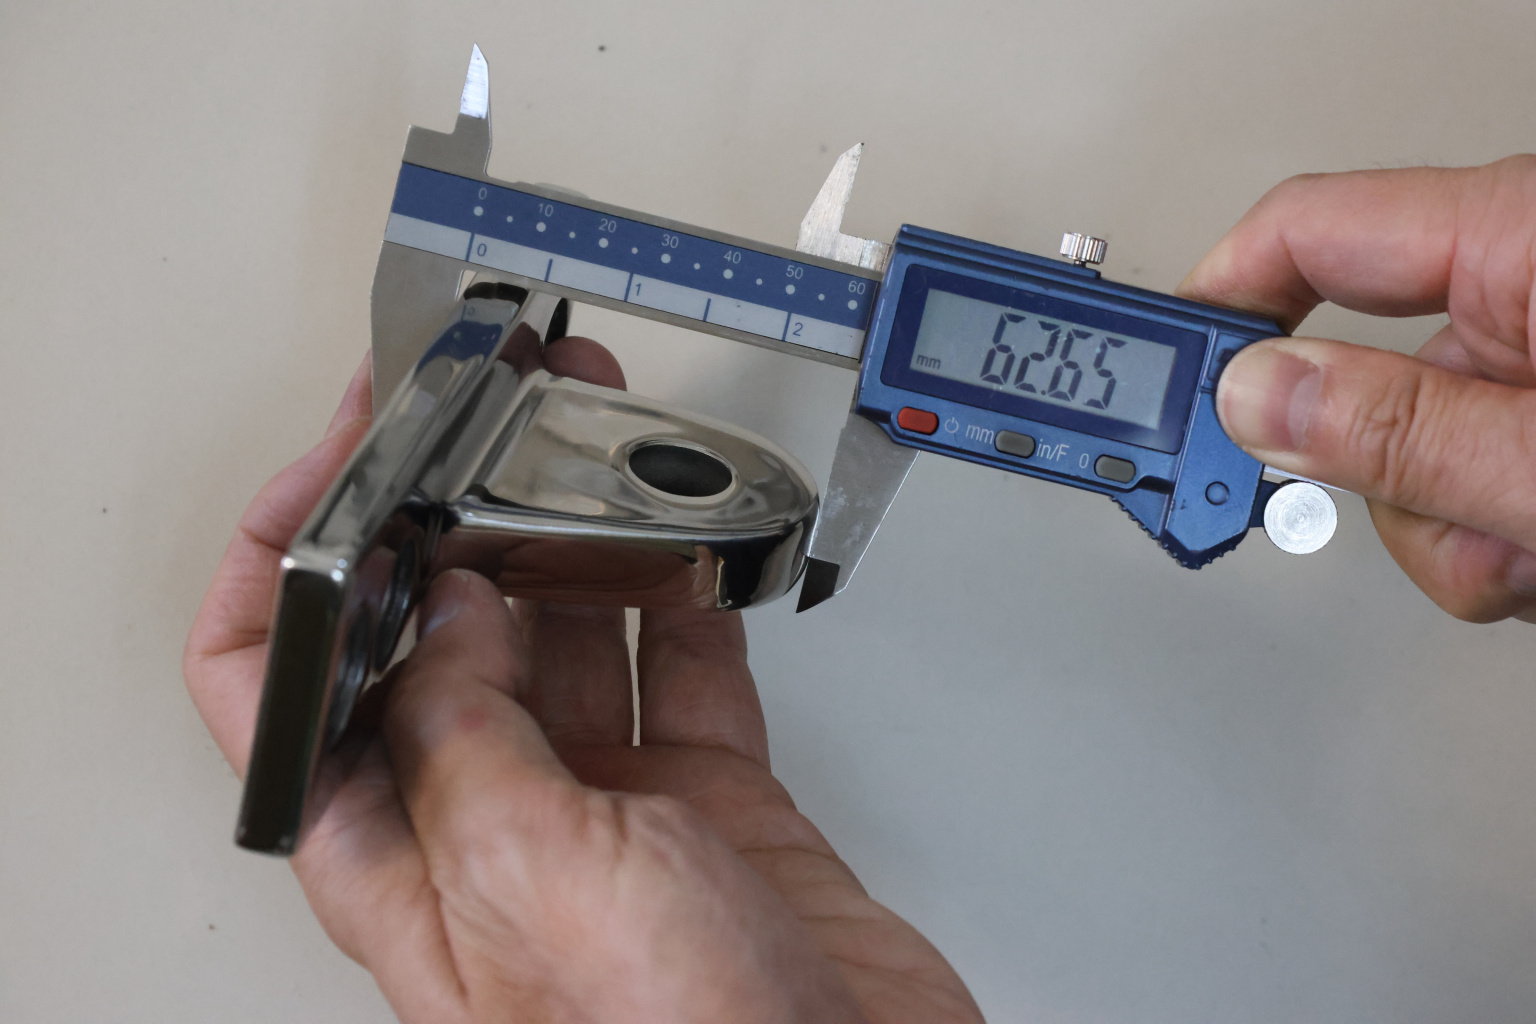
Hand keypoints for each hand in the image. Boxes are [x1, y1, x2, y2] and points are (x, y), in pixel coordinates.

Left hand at [184, 341, 981, 1022]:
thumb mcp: (534, 878)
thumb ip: (466, 734)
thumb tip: (441, 608)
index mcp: (401, 855)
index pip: (275, 684)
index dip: (281, 556)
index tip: (335, 459)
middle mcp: (491, 825)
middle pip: (433, 636)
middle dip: (450, 518)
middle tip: (486, 423)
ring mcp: (605, 810)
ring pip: (565, 635)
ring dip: (574, 540)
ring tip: (590, 455)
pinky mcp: (707, 804)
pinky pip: (684, 668)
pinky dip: (689, 597)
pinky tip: (691, 545)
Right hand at [1178, 155, 1535, 621]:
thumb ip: (1401, 430)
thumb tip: (1255, 399)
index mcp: (1518, 236)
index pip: (1306, 231)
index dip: (1215, 302)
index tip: (1155, 380)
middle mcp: (1519, 283)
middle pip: (1349, 377)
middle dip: (1369, 478)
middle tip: (1373, 526)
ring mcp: (1535, 358)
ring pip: (1405, 454)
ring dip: (1446, 532)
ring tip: (1529, 556)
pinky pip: (1462, 481)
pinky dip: (1489, 542)